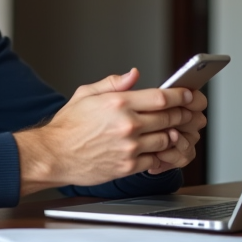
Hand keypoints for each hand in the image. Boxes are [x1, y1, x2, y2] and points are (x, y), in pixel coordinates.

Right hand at [14, 69, 207, 194]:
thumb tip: (134, 74)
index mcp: (118, 103)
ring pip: (166, 139)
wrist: (53, 155)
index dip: (180, 96)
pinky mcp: (128, 166)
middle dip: (181, 114)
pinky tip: (159, 149)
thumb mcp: (86, 94)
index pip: (161, 97)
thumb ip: (113, 83)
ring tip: (172, 131)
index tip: (188, 95)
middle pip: (169, 117)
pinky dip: (161, 154)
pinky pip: (156, 160)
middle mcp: (127, 124)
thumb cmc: (67, 126)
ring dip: (173, 135)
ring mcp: (129, 147)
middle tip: (186, 113)